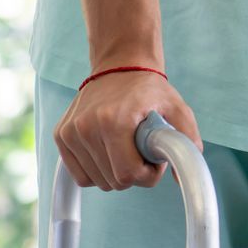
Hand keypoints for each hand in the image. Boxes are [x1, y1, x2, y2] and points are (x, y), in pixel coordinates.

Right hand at [54, 70, 201, 190]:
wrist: (120, 66)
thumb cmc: (150, 90)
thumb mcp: (178, 109)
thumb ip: (186, 142)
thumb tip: (182, 179)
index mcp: (114, 121)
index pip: (127, 175)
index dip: (147, 174)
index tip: (154, 159)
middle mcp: (86, 127)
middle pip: (112, 181)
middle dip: (133, 173)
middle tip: (142, 151)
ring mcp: (70, 132)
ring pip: (95, 181)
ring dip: (114, 173)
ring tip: (127, 148)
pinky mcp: (61, 135)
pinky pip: (80, 175)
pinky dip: (97, 170)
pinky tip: (110, 151)